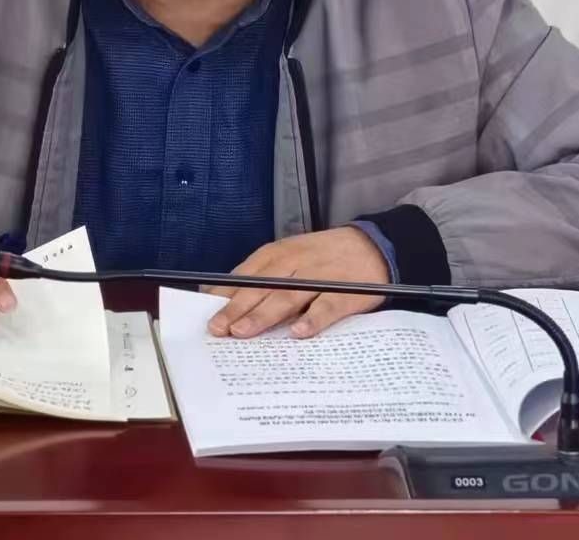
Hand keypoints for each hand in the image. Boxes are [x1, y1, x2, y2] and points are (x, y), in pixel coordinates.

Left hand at [204, 226, 388, 339]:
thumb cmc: (324, 256)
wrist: (373, 245)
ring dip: (263, 315)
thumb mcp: (291, 256)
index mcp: (279, 254)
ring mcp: (320, 278)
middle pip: (261, 287)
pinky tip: (298, 334)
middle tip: (218, 329)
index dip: (225, 295)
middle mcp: (296, 263)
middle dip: (236, 308)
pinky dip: (312, 320)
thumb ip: (263, 275)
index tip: (206, 313)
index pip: (245, 274)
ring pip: (287, 297)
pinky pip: (326, 308)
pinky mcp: (344, 293)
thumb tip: (226, 297)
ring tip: (243, 332)